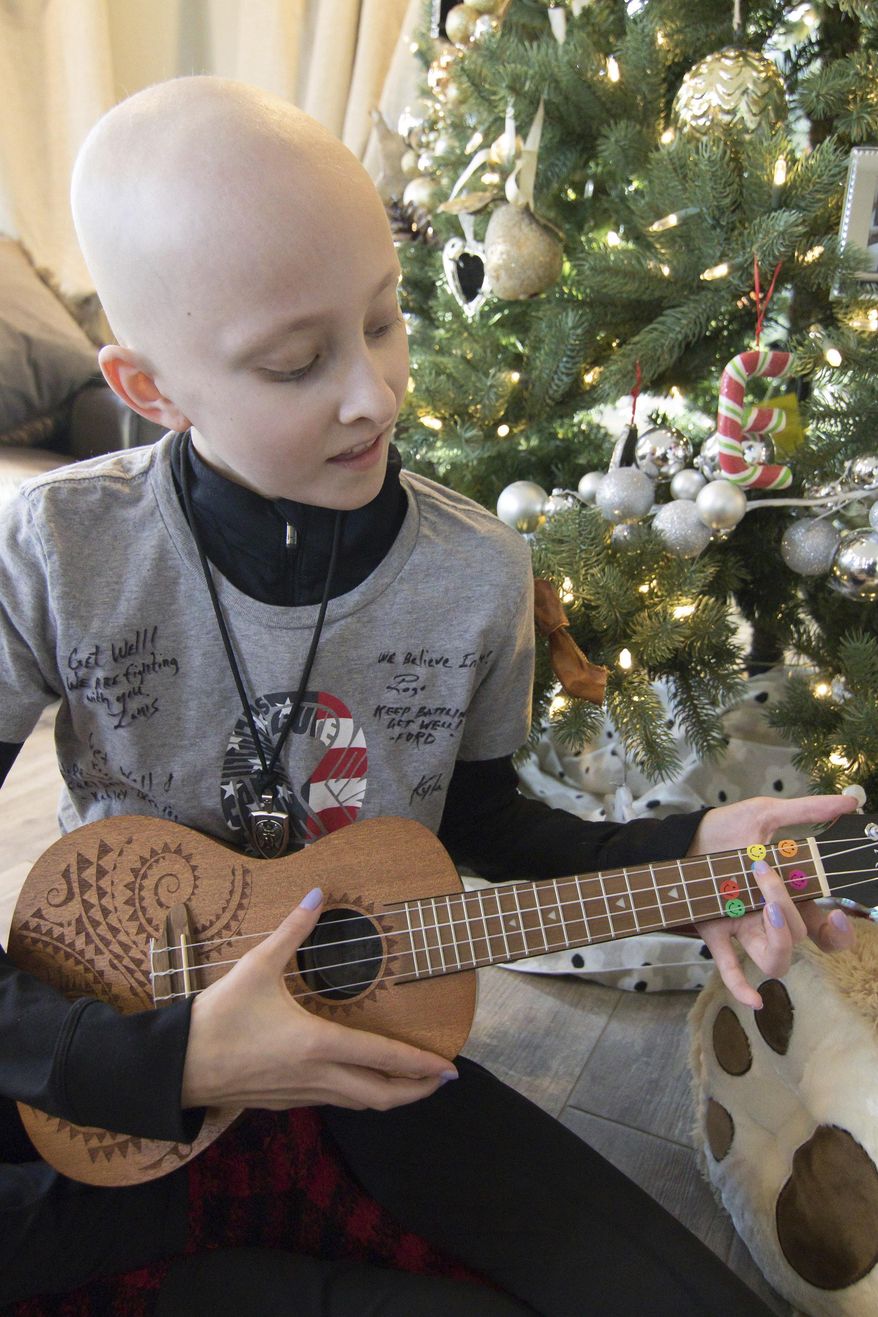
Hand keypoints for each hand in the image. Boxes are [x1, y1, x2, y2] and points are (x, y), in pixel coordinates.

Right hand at [180, 887, 456, 1111]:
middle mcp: (317, 1075)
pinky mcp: (286, 1101)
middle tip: (441, 1079)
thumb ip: (292, 931)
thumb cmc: (217, 1018)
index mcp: (317, 1044)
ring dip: (390, 1095)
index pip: (383, 1058)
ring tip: (410, 1082)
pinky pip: (336, 1102)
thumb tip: (317, 895)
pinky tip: (361, 1080)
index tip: (448, 1067)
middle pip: (381, 1095)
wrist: (178, 1066)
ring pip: (360, 1103)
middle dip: (417, 1090)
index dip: (419, 1065)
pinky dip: (360, 1095)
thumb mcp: (256, 967)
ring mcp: (302, 1093)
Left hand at [689, 794, 857, 1008]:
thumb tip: (850, 801)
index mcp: (792, 895)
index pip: (826, 929)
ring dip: (778, 940)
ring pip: (776, 959)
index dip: (839, 933)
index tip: (836, 911)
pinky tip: (754, 1001)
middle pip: (801, 938)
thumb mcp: (766, 815)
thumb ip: (808, 811)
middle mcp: (772, 918)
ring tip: (763, 905)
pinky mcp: (716, 933)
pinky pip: (733, 969)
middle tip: (764, 872)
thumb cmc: (726, 829)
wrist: (682, 835)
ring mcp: (746, 929)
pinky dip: (743, 987)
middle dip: (790, 908)